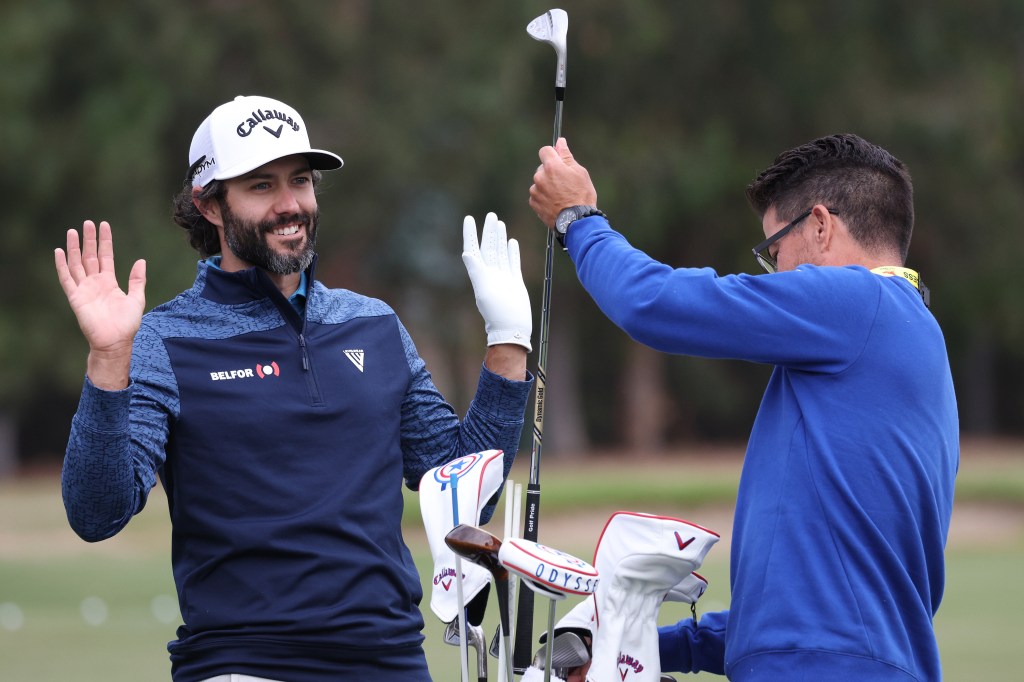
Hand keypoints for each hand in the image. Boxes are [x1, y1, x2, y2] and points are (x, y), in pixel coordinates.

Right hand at [55, 220, 145, 388]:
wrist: (115, 342)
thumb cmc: (127, 324)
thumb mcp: (137, 298)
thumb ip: (137, 280)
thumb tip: (140, 260)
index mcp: (109, 282)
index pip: (106, 256)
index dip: (105, 241)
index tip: (103, 225)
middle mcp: (95, 283)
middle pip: (90, 256)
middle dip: (88, 239)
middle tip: (87, 223)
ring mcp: (84, 289)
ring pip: (76, 263)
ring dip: (73, 248)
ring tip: (72, 231)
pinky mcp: (75, 297)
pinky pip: (67, 279)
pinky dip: (62, 265)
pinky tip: (59, 252)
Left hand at [462, 213, 531, 351]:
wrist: (512, 326)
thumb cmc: (496, 311)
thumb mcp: (483, 290)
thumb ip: (476, 270)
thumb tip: (466, 253)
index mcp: (480, 273)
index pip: (474, 248)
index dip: (470, 234)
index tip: (469, 219)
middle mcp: (490, 272)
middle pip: (489, 246)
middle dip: (488, 231)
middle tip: (490, 215)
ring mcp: (503, 276)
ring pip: (500, 251)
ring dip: (499, 237)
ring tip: (499, 223)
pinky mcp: (514, 280)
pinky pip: (512, 261)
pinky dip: (512, 251)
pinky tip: (511, 242)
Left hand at [529, 137, 598, 227]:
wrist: (576, 221)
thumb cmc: (581, 196)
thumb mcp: (579, 172)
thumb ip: (566, 156)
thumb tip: (560, 142)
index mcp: (552, 166)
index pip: (545, 150)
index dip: (553, 154)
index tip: (558, 160)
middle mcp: (540, 177)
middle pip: (542, 168)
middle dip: (551, 172)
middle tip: (565, 183)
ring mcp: (535, 191)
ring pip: (540, 182)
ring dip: (547, 185)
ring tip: (561, 196)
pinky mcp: (534, 203)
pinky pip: (537, 195)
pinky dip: (544, 197)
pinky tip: (555, 203)